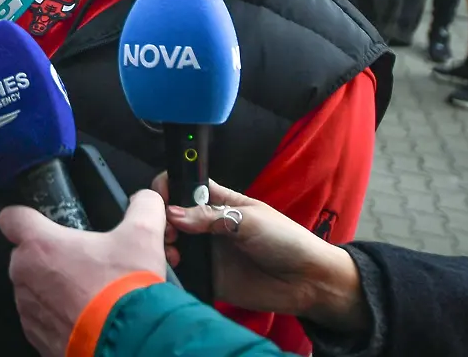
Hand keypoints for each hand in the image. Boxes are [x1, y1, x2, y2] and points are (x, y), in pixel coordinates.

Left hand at [0, 190, 168, 356]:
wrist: (128, 344)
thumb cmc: (125, 292)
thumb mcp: (143, 237)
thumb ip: (142, 207)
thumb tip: (145, 200)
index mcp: (41, 245)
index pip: (11, 218)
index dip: (26, 216)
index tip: (39, 220)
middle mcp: (25, 276)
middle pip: (26, 254)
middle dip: (51, 256)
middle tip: (83, 262)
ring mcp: (29, 309)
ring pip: (33, 288)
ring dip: (54, 287)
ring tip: (88, 292)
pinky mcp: (37, 337)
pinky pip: (41, 318)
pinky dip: (58, 315)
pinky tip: (84, 316)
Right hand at [155, 175, 366, 333]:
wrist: (307, 281)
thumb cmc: (285, 239)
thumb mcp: (249, 220)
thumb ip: (210, 216)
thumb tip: (172, 214)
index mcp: (218, 202)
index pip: (183, 187)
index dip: (168, 188)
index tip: (160, 200)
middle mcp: (205, 225)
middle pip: (170, 216)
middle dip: (160, 220)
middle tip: (169, 233)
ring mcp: (205, 252)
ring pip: (170, 244)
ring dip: (163, 245)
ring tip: (172, 252)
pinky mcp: (207, 277)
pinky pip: (182, 273)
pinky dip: (171, 270)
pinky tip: (174, 269)